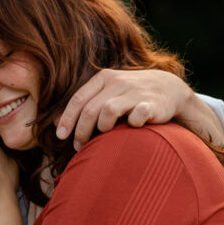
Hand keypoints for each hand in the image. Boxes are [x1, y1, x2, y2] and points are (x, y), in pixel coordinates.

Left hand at [55, 69, 191, 149]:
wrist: (169, 88)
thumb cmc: (130, 95)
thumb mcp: (107, 93)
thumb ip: (85, 104)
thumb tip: (54, 124)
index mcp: (104, 78)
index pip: (79, 99)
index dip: (67, 119)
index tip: (60, 136)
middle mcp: (118, 82)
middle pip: (90, 109)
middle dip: (81, 131)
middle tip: (79, 146)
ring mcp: (135, 92)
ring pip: (108, 111)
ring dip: (102, 128)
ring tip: (104, 135)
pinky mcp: (152, 104)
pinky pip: (136, 116)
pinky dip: (130, 125)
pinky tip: (131, 129)